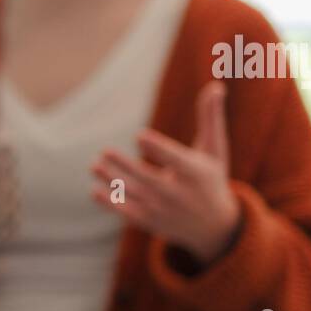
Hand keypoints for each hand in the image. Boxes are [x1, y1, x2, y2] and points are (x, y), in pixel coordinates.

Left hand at [90, 81, 240, 265]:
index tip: (140, 135)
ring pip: (135, 195)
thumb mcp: (215, 148)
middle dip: (126, 167)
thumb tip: (216, 85)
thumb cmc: (211, 177)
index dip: (158, 148)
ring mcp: (164, 210)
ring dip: (113, 182)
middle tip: (105, 151)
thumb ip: (211, 118)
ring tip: (94, 166)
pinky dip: (111, 204)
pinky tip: (94, 191)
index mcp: (196, 173)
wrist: (212, 225)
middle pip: (149, 179)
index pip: (176, 160)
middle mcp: (179, 194)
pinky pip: (128, 213)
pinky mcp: (151, 221)